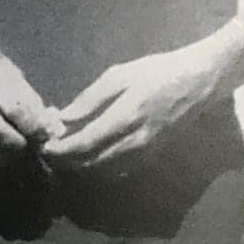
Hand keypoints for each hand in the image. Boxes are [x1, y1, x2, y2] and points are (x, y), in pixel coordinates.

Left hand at [43, 42, 229, 168]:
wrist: (199, 82)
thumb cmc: (158, 72)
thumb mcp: (121, 75)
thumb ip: (90, 99)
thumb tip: (63, 118)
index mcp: (125, 117)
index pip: (84, 144)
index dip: (61, 150)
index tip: (43, 147)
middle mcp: (135, 142)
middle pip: (91, 164)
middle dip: (66, 162)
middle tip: (48, 153)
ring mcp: (146, 153)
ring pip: (104, 172)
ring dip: (80, 168)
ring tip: (62, 156)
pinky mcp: (151, 157)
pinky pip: (118, 170)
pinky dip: (98, 168)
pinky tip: (86, 157)